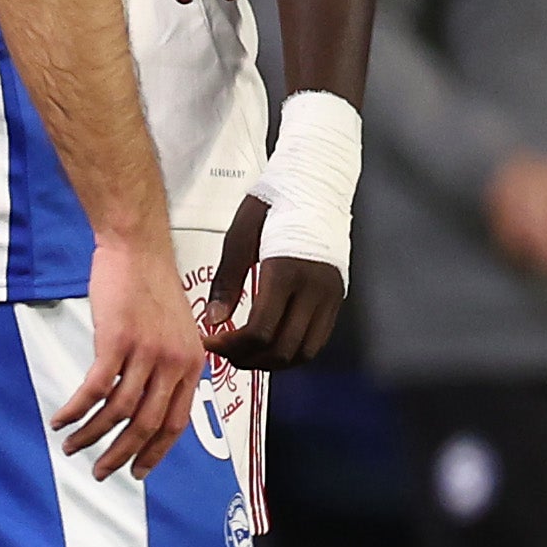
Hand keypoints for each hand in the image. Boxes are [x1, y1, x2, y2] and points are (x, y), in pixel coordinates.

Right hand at [53, 235, 202, 479]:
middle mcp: (173, 363)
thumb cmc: (149, 284)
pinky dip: (75, 409)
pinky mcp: (117, 341)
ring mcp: (146, 353)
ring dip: (91, 435)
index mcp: (190, 364)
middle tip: (100, 471)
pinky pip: (94, 388)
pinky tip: (60, 419)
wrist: (136, 248)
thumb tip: (152, 396)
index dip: (154, 452)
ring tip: (71, 447)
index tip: (137, 471)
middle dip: (120, 454)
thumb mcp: (176, 328)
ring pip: (118, 411)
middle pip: (146, 424)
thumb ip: (170, 363)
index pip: (175, 422)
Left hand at [202, 189, 346, 369]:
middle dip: (247, 359)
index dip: (231, 346)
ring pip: (304, 352)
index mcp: (286, 273)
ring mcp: (330, 296)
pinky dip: (291, 351)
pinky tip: (268, 342)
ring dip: (271, 361)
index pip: (260, 331)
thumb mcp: (238, 237)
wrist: (315, 184)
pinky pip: (317, 339)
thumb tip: (214, 321)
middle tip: (222, 350)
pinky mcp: (337, 297)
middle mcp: (314, 290)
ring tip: (243, 351)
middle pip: (282, 349)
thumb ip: (226, 282)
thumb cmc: (272, 205)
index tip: (209, 342)